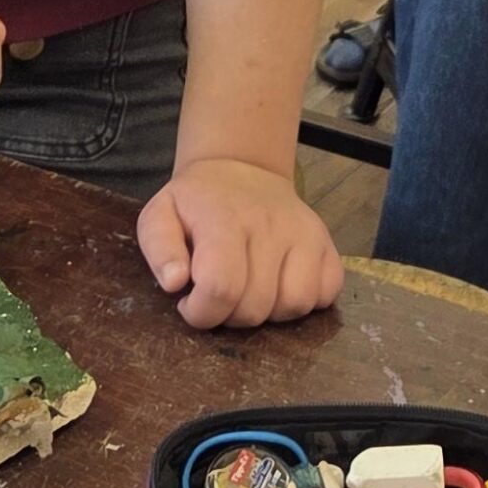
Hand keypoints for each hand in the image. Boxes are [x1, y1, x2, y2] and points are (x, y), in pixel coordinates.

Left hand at [138, 157, 343, 329]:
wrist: (243, 171)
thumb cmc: (198, 203)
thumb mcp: (160, 215)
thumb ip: (160, 249)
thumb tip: (175, 283)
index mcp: (225, 220)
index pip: (221, 288)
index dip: (201, 313)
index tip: (190, 303)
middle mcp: (271, 226)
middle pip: (256, 307)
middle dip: (230, 316)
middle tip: (219, 294)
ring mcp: (305, 234)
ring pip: (295, 305)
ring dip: (269, 313)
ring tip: (249, 292)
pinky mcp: (328, 244)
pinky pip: (327, 295)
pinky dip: (305, 302)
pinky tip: (280, 285)